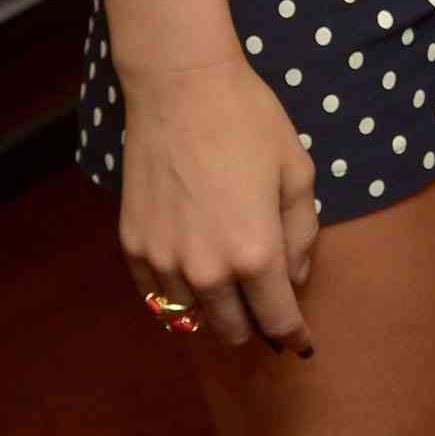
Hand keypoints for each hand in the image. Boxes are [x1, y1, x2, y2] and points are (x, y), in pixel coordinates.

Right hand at [116, 58, 319, 353]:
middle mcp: (206, 270)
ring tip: (228, 285)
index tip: (300, 345)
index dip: (293, 335)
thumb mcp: (296, 171)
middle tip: (265, 303)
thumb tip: (295, 277)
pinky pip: (157, 296)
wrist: (180, 89)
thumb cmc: (248, 122)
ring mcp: (163, 262)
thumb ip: (302, 232)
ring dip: (214, 311)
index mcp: (254, 253)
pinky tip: (192, 272)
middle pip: (232, 329)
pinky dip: (177, 295)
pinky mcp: (133, 247)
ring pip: (191, 319)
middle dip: (254, 324)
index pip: (277, 319)